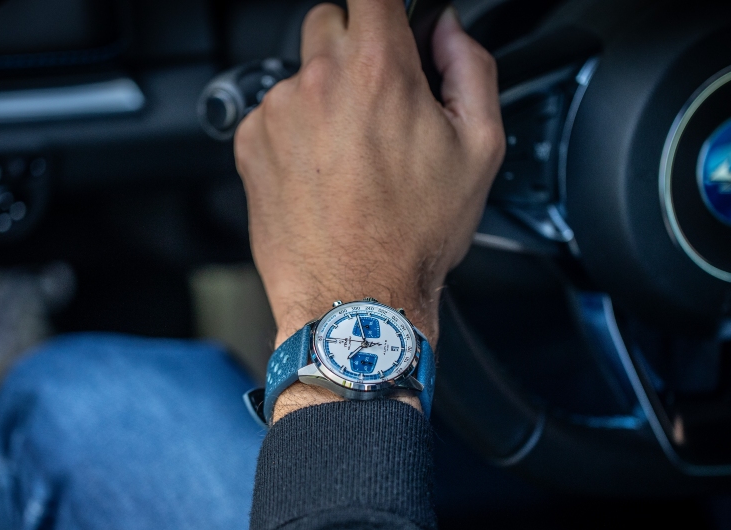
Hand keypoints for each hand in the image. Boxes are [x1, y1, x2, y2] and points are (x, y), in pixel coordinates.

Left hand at [236, 0, 503, 418]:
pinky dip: (294, 131)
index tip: (391, 24)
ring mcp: (278, 112)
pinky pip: (273, 114)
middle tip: (378, 99)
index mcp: (379, 70)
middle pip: (329, 20)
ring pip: (300, 72)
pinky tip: (321, 174)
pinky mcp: (250, 143)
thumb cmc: (413, 236)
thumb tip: (451, 31)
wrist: (353, 299)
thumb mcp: (480, 150)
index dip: (385, 7)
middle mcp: (319, 81)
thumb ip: (471, 69)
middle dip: (354, 46)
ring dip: (324, 95)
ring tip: (351, 154)